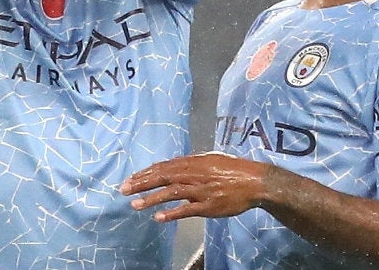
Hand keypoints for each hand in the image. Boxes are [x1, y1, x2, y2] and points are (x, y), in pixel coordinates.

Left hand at [120, 152, 268, 221]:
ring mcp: (200, 190)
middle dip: (141, 183)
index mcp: (193, 162)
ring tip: (135, 205)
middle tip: (123, 189)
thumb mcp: (210, 159)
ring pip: (171, 193)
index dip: (146, 173)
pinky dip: (171, 213)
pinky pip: (186, 210)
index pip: (164, 167)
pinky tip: (157, 218)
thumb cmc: (232, 169)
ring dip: (151, 199)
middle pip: (162, 177)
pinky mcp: (207, 206)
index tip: (130, 178)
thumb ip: (192, 163)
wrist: (254, 181)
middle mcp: (194, 174)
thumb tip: (174, 165)